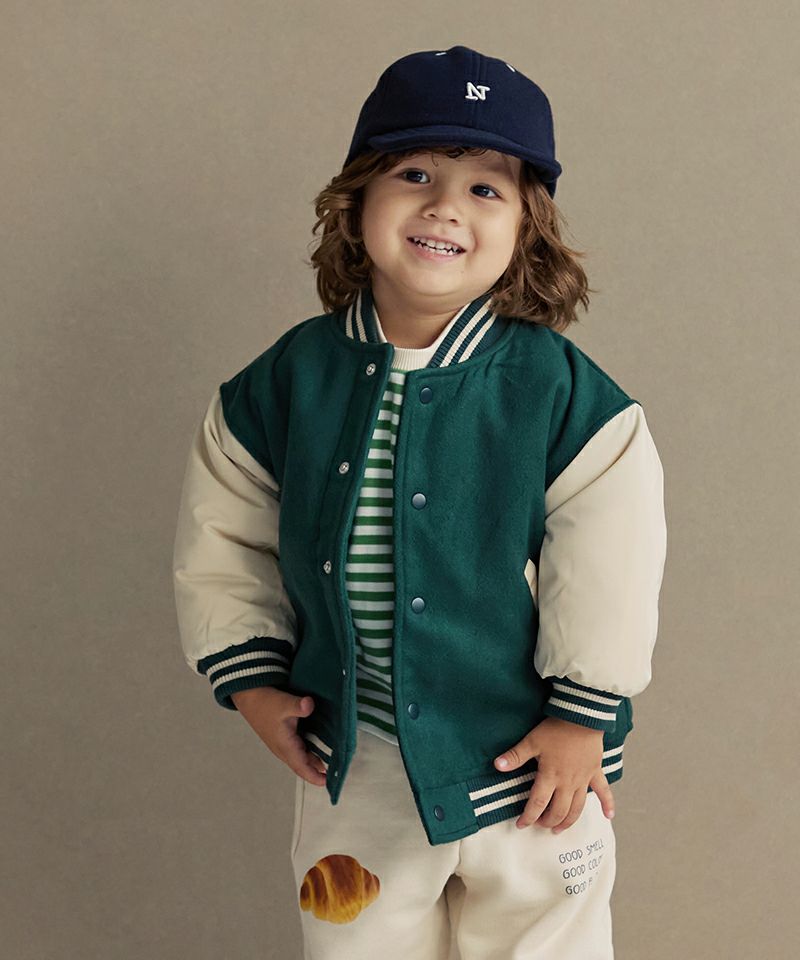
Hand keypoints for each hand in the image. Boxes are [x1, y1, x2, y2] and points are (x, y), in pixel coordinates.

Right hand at [231, 687, 328, 786]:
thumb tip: (309, 704)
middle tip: (335, 776)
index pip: (301, 767)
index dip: (314, 777)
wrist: (251, 697)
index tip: (326, 783)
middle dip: (317, 773)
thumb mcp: (283, 703)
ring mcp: (284, 744)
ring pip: (302, 757)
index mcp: (285, 745)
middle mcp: (284, 748)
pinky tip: (320, 748)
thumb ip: (297, 706)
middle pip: (304, 766)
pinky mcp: (285, 737)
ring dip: (314, 763)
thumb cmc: (264, 703)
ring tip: (331, 765)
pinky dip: (310, 752)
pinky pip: (300, 749)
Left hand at [494, 716, 614, 832]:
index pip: (537, 803)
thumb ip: (515, 755)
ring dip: (568, 821)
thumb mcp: (532, 741)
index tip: (521, 824)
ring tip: (560, 829)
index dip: (528, 817)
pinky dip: (607, 804)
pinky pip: (604, 791)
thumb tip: (498, 765)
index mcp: (550, 776)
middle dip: (548, 821)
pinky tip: (608, 816)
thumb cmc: (556, 729)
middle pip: (558, 810)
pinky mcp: (595, 772)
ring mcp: (583, 779)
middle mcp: (568, 783)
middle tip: (540, 825)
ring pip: (577, 808)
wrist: (581, 717)